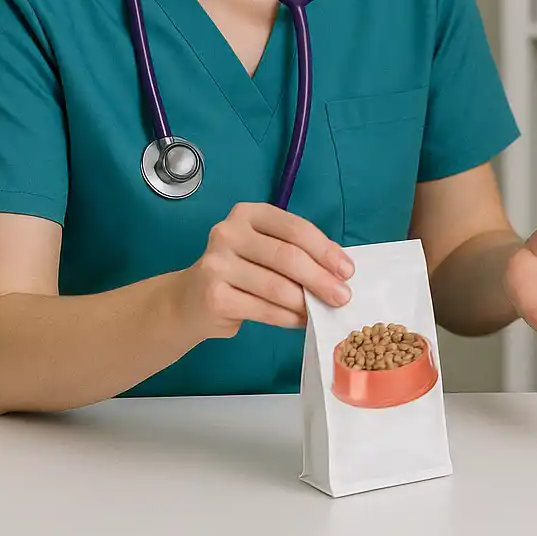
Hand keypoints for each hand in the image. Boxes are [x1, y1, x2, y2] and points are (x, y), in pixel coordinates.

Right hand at [174, 202, 353, 339]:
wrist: (189, 301)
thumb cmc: (239, 272)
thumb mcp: (265, 250)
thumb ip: (296, 253)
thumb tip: (338, 273)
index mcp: (248, 214)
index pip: (295, 229)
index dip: (325, 250)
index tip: (347, 270)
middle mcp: (228, 233)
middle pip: (287, 257)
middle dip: (321, 279)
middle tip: (342, 296)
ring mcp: (217, 264)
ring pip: (277, 287)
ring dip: (306, 302)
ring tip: (322, 311)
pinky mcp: (214, 296)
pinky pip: (264, 309)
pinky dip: (288, 318)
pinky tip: (300, 321)